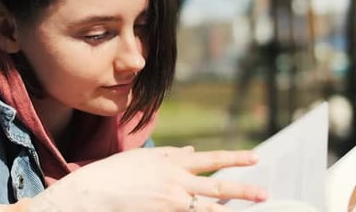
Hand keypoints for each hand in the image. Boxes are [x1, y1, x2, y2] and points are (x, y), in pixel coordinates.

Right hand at [28, 146, 267, 210]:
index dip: (234, 159)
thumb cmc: (114, 173)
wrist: (91, 194)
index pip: (211, 160)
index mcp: (172, 164)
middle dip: (244, 191)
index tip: (254, 158)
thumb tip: (191, 150)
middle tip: (265, 194)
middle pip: (218, 189)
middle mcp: (177, 184)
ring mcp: (172, 205)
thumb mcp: (143, 157)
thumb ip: (171, 155)